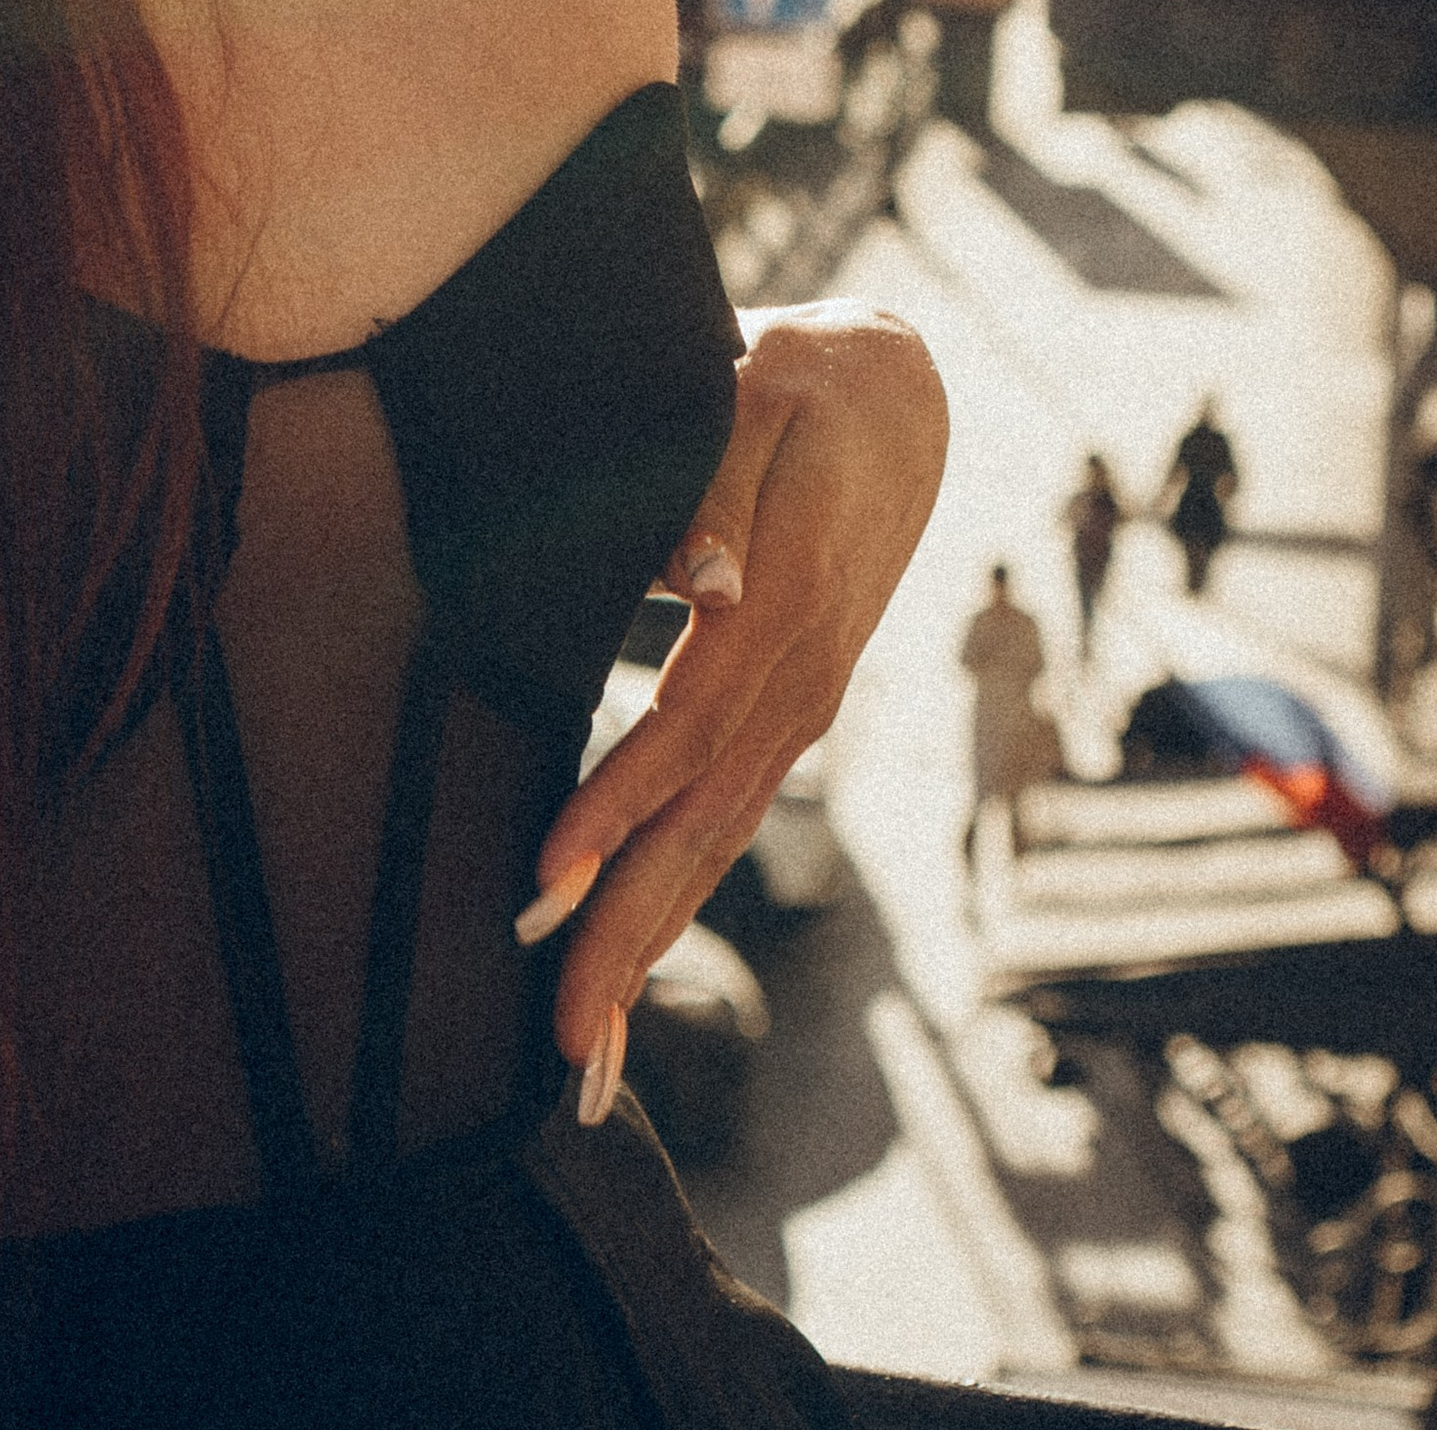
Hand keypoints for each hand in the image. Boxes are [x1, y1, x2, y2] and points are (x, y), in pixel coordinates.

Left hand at [518, 297, 949, 1089]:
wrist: (895, 393)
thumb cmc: (797, 383)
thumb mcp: (761, 394)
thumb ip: (724, 493)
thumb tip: (713, 588)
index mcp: (785, 605)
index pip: (683, 728)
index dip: (612, 809)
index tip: (541, 884)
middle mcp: (798, 680)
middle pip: (702, 824)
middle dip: (628, 934)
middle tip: (562, 1043)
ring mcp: (800, 708)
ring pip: (717, 843)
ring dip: (650, 944)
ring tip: (586, 1051)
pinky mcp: (789, 715)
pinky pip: (727, 822)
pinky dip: (677, 902)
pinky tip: (630, 967)